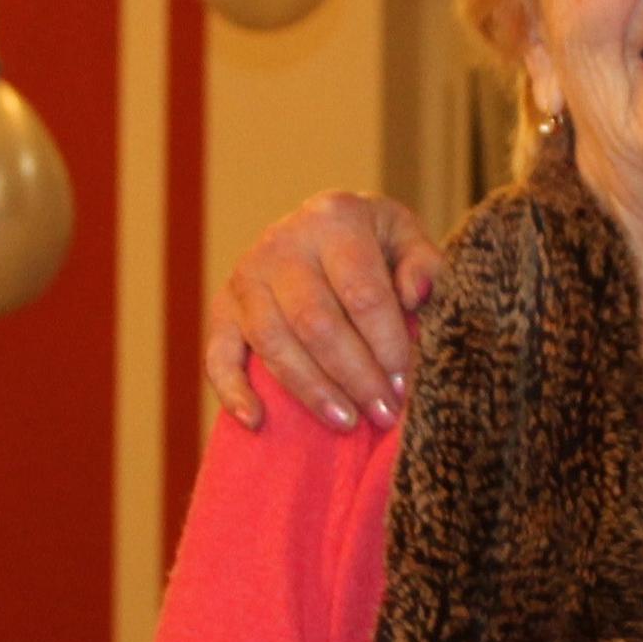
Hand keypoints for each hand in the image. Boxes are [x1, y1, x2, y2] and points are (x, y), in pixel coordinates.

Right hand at [202, 192, 442, 431]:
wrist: (320, 231)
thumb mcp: (405, 238)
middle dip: (355, 377)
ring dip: (312, 391)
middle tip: (383, 413)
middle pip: (317, 323)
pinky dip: (233, 391)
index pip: (363, 293)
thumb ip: (424, 264)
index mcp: (334, 218)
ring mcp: (246, 276)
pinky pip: (218, 355)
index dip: (386, 346)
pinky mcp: (222, 308)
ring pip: (274, 344)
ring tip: (348, 422)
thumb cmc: (373, 244)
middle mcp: (282, 242)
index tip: (404, 385)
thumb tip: (417, 294)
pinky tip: (258, 421)